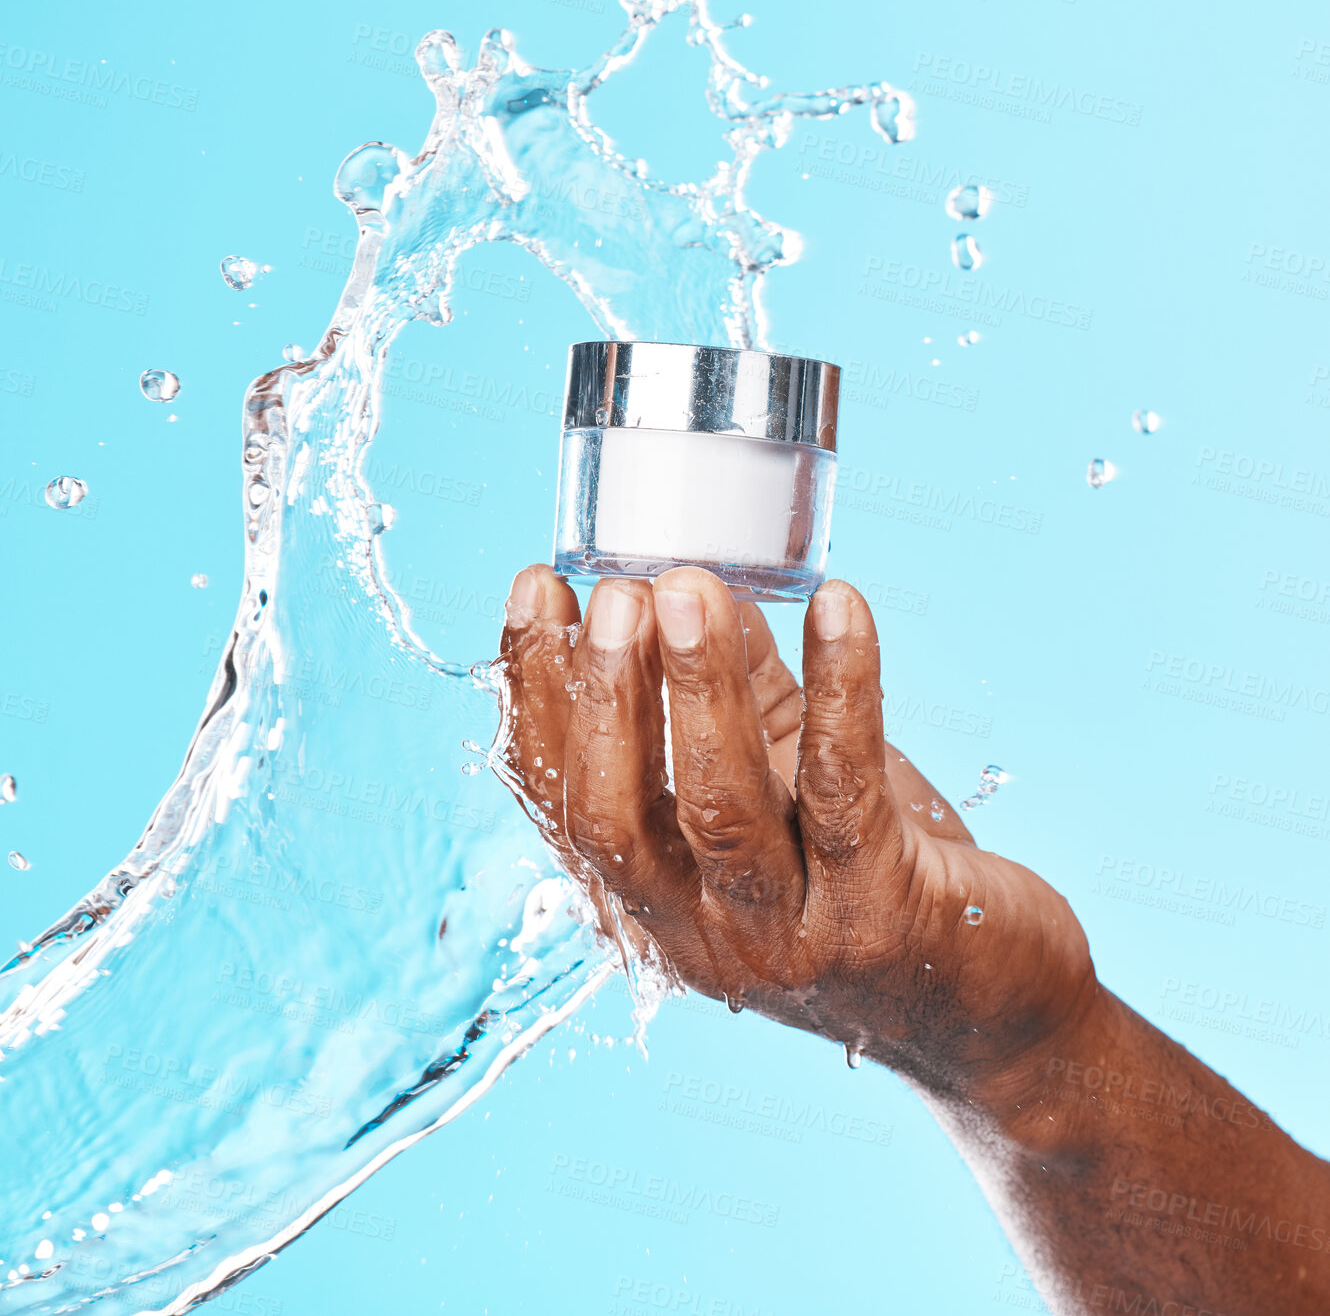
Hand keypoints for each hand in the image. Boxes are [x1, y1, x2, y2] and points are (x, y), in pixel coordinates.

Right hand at [498, 564, 1100, 1110]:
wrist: (990, 1014)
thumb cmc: (875, 887)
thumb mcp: (785, 792)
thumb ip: (737, 701)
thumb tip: (693, 587)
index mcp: (652, 904)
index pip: (561, 800)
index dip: (535, 692)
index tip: (537, 589)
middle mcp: (699, 935)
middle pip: (616, 818)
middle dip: (604, 696)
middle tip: (613, 593)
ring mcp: (787, 936)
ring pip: (719, 809)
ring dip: (696, 690)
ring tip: (689, 590)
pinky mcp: (879, 916)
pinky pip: (845, 789)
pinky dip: (840, 688)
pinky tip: (839, 607)